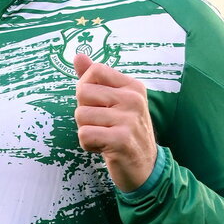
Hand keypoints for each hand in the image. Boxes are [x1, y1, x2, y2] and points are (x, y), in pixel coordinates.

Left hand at [73, 53, 157, 192]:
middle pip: (82, 92)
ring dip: (86, 130)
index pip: (94, 70)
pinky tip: (104, 148)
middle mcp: (134, 99)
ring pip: (81, 115)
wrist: (145, 168)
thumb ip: (95, 79)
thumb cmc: (124, 131)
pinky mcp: (121, 140)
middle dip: (84, 112)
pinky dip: (88, 145)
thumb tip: (78, 55)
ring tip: (105, 137)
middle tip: (102, 125)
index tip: (98, 105)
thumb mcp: (114, 102)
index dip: (86, 88)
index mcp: (132, 86)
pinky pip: (84, 135)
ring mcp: (129, 119)